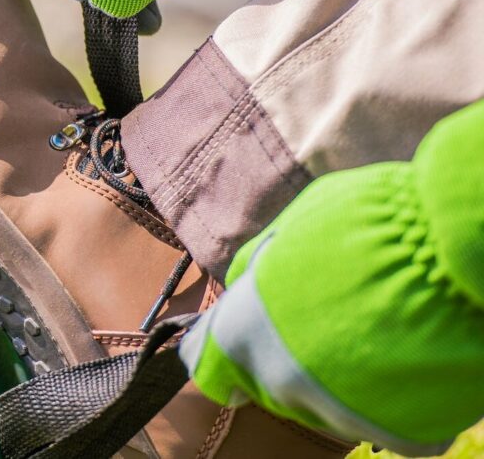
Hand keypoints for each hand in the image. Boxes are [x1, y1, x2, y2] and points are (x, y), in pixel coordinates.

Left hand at [179, 101, 483, 456]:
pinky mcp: (401, 433)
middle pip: (273, 385)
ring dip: (341, 379)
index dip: (225, 352)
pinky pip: (389, 424)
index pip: (209, 366)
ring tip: (377, 331)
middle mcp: (282, 383)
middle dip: (290, 359)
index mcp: (244, 333)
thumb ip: (256, 268)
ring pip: (328, 407)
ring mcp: (340, 414)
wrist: (447, 250)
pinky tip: (411, 359)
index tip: (239, 346)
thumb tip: (244, 283)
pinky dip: (399, 400)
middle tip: (330, 320)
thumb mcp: (288, 228)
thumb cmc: (365, 222)